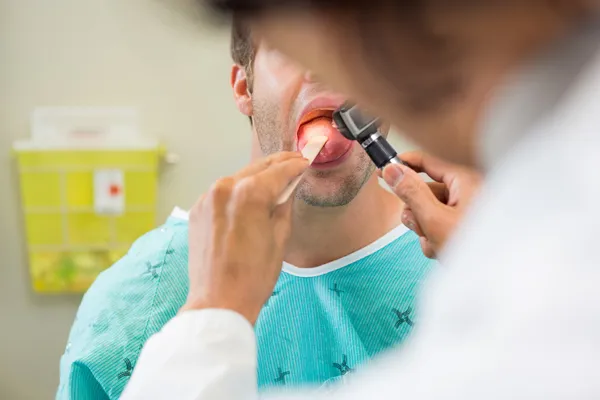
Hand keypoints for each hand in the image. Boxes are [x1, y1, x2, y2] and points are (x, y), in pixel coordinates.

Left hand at [181, 152, 308, 323]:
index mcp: (249, 194)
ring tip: (274, 180)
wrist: (218, 302)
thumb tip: (288, 187)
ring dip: (257, 177)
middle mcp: (224, 189)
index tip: (306, 162)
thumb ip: (284, 204)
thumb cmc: (253, 277)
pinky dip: (238, 192)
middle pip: (257, 168)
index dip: (296, 165)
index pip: (279, 170)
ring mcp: (207, 198)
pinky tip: (250, 199)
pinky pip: (223, 193)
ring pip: (239, 178)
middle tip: (295, 161)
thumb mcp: (280, 237)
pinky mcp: (197, 210)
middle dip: (278, 165)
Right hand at [380, 151, 481, 257]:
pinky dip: (435, 239)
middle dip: (417, 213)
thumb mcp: (434, 219)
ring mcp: (465, 211)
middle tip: (422, 225)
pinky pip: (438, 227)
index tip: (384, 170)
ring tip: (437, 243)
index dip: (403, 165)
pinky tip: (443, 251)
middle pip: (424, 193)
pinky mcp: (463, 227)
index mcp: (465, 181)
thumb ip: (411, 192)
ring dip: (425, 230)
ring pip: (428, 213)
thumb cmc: (476, 249)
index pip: (427, 162)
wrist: (495, 277)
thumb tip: (392, 171)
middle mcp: (467, 192)